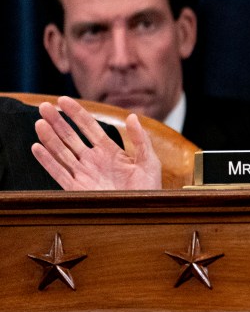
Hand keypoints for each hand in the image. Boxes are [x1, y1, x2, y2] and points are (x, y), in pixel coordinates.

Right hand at [31, 96, 161, 190]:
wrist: (144, 212)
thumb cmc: (149, 188)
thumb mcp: (149, 161)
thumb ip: (140, 139)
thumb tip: (132, 116)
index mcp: (109, 151)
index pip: (90, 127)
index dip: (77, 113)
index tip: (64, 100)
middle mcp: (93, 160)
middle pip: (71, 137)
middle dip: (58, 121)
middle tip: (43, 106)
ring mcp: (84, 174)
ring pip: (62, 152)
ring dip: (50, 137)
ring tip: (39, 122)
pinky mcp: (78, 189)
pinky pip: (59, 173)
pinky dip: (47, 160)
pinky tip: (37, 147)